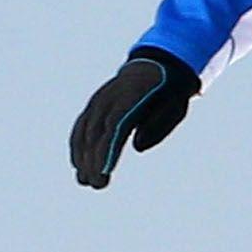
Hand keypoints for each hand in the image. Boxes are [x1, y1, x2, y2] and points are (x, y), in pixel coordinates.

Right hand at [69, 48, 201, 188]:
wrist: (157, 66)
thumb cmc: (169, 93)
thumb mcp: (174, 107)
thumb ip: (157, 126)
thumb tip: (137, 146)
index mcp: (133, 96)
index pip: (115, 127)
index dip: (106, 151)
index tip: (103, 173)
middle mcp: (111, 97)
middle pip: (96, 131)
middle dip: (93, 160)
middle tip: (96, 185)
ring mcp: (100, 99)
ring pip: (85, 129)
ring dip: (82, 156)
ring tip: (84, 180)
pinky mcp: (95, 104)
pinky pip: (82, 125)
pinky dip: (77, 145)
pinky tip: (78, 164)